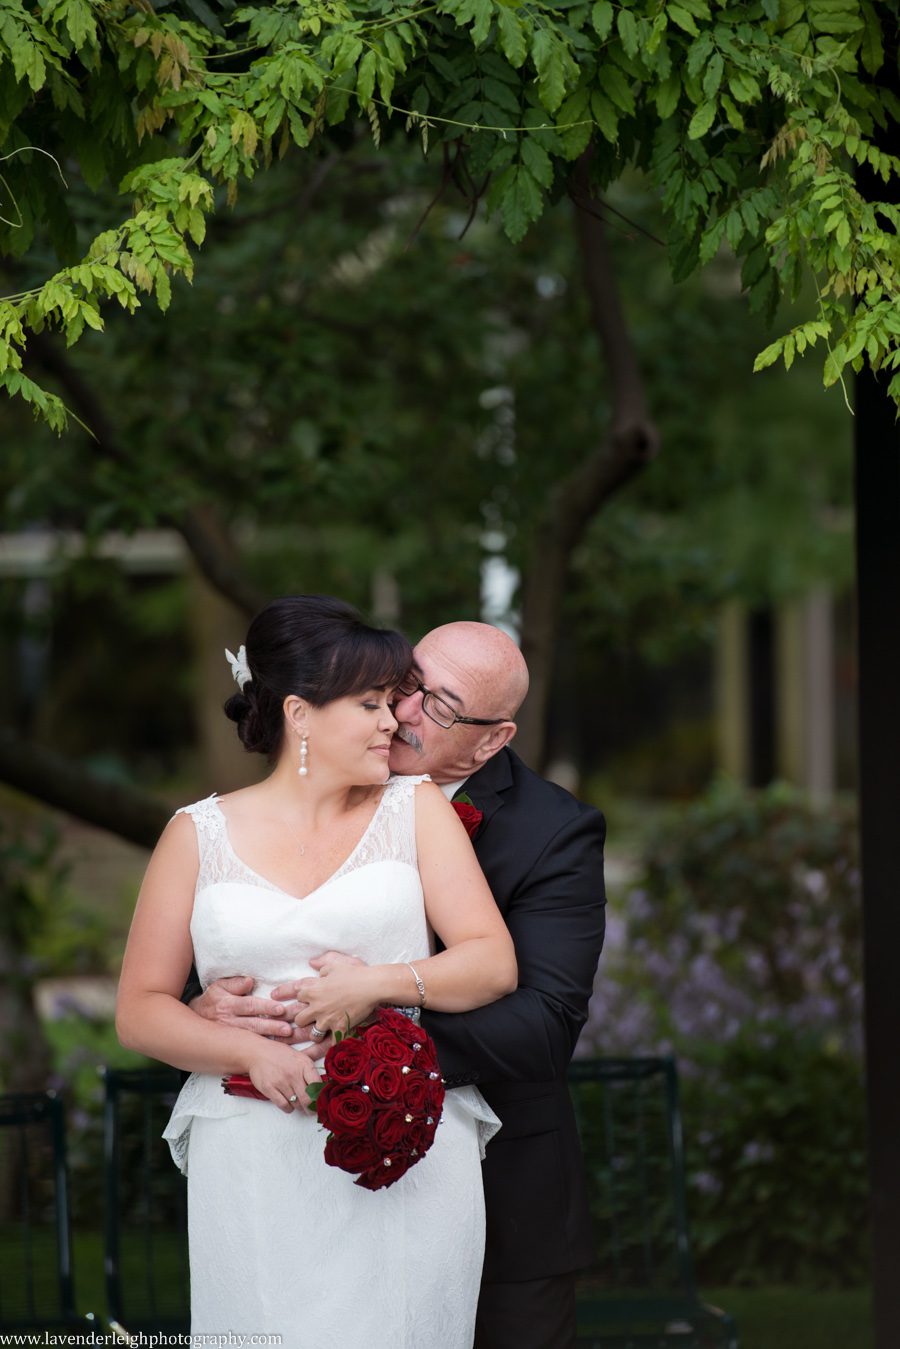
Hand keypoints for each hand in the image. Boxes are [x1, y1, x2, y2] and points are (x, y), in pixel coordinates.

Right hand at [190, 975, 304, 1042]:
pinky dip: (263, 1048)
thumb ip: (235, 983)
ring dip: (270, 1039)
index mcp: (228, 1005)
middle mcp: (229, 1022)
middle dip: (271, 1027)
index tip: (280, 1009)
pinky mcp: (232, 1045)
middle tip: (288, 1029)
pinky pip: (249, 1047)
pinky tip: (276, 1050)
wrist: (192, 1021)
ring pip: (252, 1038)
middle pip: (253, 1025)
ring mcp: (230, 1036)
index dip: (264, 1007)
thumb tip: (250, 981)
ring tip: (286, 1040)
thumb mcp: (218, 987)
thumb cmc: (212, 1001)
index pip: (249, 1005)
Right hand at [246, 1042, 320, 1114]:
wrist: (257, 1052)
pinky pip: (284, 1106)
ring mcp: (281, 1082)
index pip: (318, 1086)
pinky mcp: (270, 1089)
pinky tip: (289, 1104)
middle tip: (311, 1110)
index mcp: (304, 1064)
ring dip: (299, 1107)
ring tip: (298, 1103)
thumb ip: (310, 1071)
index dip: (320, 1097)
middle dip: (311, 1108)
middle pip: (308, 1099)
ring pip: (296, 1104)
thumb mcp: (299, 1057)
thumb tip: (322, 1086)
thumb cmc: (279, 1054)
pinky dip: (288, 1108)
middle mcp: (294, 1073)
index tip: (320, 1101)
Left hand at [290, 960, 380, 1039]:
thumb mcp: (335, 965)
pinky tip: (339, 1036)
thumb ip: (321, 966)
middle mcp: (316, 1008)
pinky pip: (332, 1042)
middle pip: (299, 1020)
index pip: (298, 997)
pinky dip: (335, 1040)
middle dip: (305, 1019)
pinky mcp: (339, 1029)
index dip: (305, 998)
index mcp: (313, 991)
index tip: (312, 998)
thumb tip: (313, 964)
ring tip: (326, 1029)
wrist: (371, 986)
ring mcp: (327, 1021)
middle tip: (314, 1016)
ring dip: (318, 1032)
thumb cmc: (354, 973)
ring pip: (313, 1035)